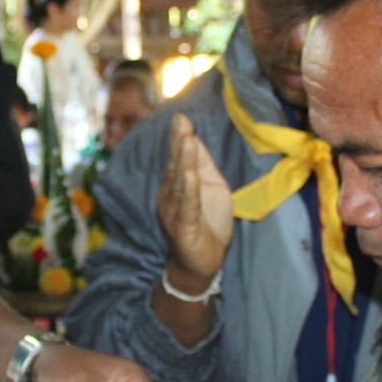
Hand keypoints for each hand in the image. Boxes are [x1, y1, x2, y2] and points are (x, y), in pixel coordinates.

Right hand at [155, 113, 233, 288]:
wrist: (202, 263)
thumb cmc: (207, 222)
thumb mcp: (211, 187)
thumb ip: (203, 164)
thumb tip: (194, 138)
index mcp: (177, 184)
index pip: (178, 158)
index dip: (180, 138)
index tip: (182, 118)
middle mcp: (170, 195)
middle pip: (175, 166)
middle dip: (178, 143)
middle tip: (181, 122)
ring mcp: (175, 211)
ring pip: (179, 183)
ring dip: (182, 162)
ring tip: (185, 141)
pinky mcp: (183, 227)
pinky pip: (186, 207)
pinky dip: (188, 191)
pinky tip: (189, 177)